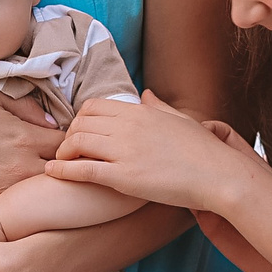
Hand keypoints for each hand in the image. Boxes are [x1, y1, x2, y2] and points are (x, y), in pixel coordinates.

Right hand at [0, 85, 64, 203]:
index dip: (72, 141)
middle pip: (65, 174)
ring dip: (43, 188)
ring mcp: (6, 194)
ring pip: (42, 196)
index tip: (66, 141)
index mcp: (25, 137)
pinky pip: (15, 210)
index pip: (70, 143)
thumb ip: (24, 107)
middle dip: (66, 168)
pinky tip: (12, 197)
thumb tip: (51, 121)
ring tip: (39, 183)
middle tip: (63, 164)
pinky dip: (18, 204)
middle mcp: (21, 169)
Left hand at [46, 91, 264, 213]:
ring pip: (77, 142)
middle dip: (68, 135)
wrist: (218, 175)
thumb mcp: (180, 120)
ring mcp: (125, 151)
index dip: (81, 118)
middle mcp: (129, 127)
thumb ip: (158, 106)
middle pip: (81, 122)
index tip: (79, 132)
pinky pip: (83, 170)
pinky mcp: (124, 177)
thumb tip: (146, 94)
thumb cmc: (204, 150)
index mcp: (141, 111)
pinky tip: (52, 173)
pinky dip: (62, 170)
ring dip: (63, 152)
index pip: (95, 105)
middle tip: (66, 149)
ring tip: (60, 162)